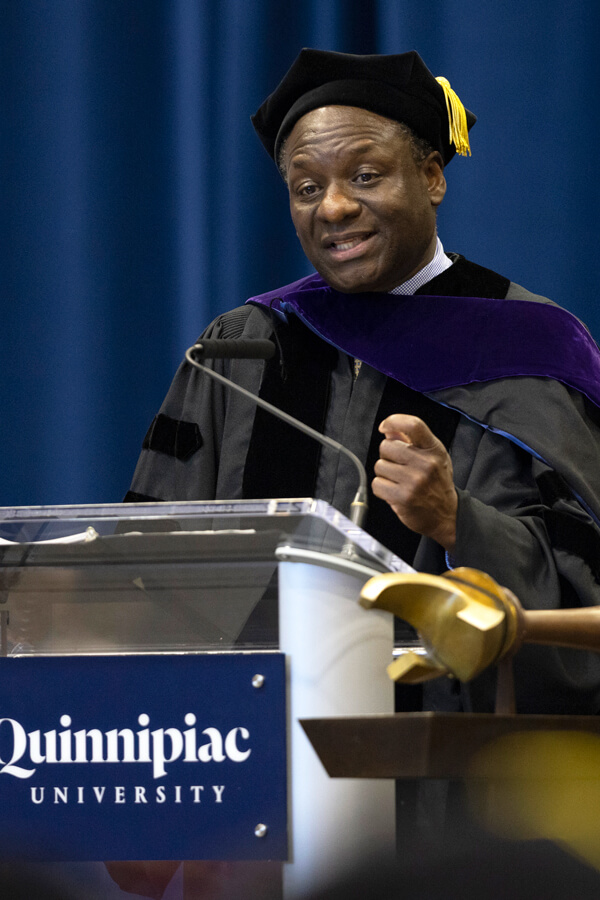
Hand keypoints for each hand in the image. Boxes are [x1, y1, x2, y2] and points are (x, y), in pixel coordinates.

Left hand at [372, 414, 457, 550]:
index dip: (394, 421)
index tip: (385, 426)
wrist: (447, 514)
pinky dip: (381, 488)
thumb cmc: (437, 483)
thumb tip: (389, 430)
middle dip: (387, 455)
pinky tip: (394, 490)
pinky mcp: (403, 497)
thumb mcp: (432, 457)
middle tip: (397, 466)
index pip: (413, 425)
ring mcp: (414, 481)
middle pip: (387, 446)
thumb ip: (411, 441)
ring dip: (384, 473)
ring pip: (379, 466)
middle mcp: (426, 463)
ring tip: (398, 480)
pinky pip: (377, 484)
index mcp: (434, 449)